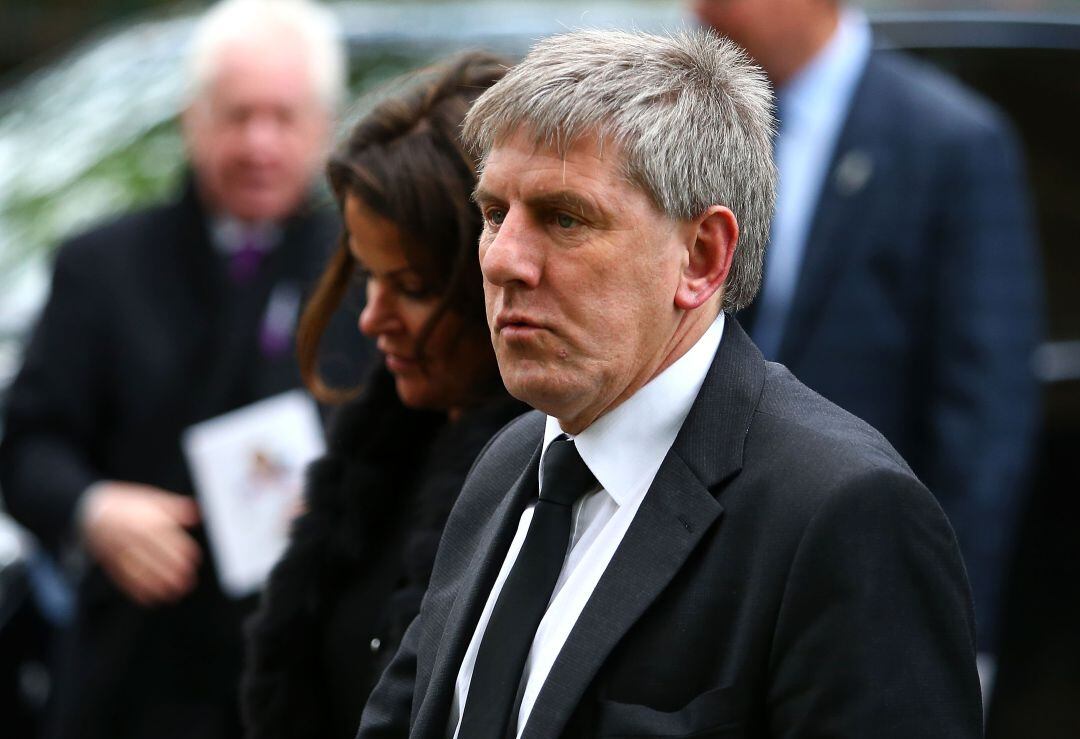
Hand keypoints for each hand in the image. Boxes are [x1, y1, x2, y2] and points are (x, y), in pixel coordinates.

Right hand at [81, 481, 201, 605]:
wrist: (89, 510)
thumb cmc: (128, 505)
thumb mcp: (151, 499)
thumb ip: (175, 508)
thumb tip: (196, 514)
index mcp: (145, 519)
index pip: (167, 537)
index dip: (182, 550)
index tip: (194, 560)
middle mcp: (132, 536)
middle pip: (154, 555)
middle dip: (172, 570)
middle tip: (188, 582)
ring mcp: (119, 550)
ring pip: (139, 569)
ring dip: (157, 584)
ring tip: (175, 594)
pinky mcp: (109, 562)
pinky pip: (122, 578)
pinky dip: (136, 590)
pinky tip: (150, 599)